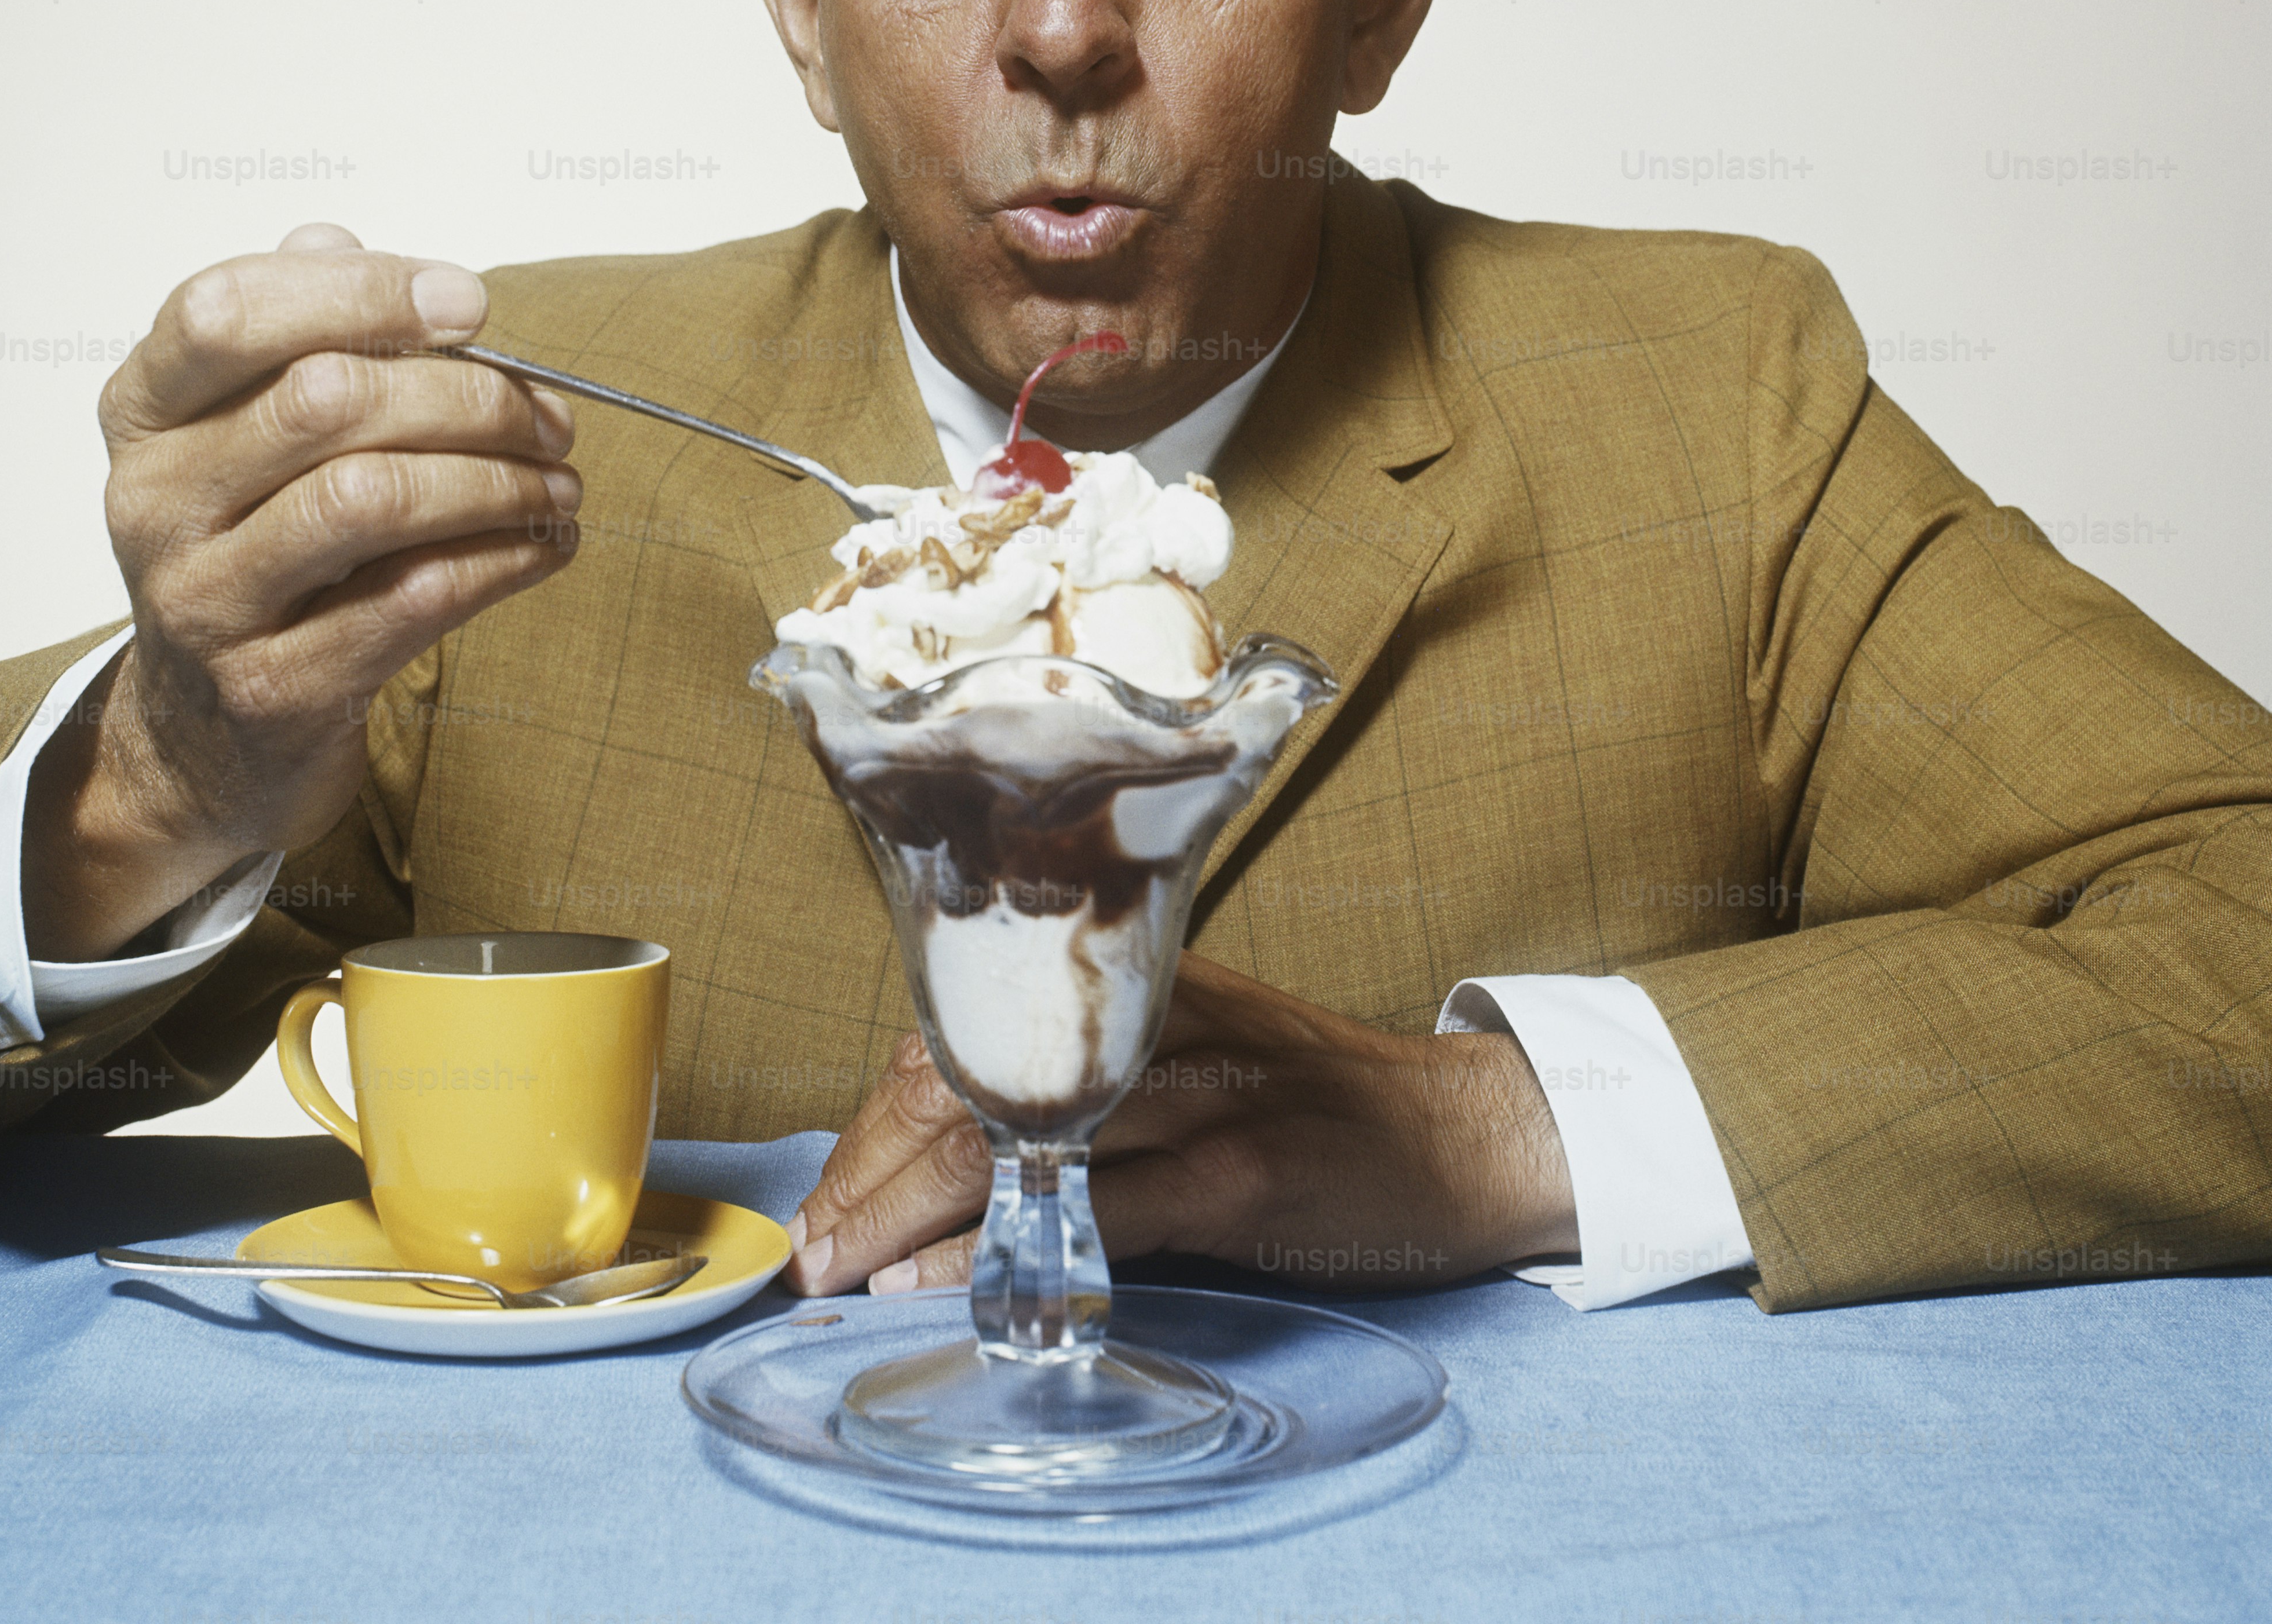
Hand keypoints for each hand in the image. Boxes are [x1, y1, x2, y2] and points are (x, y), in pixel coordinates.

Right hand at [21, 224, 580, 960]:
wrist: (208, 739)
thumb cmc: (258, 554)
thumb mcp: (250, 437)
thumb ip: (294, 333)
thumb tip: (337, 239)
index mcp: (145, 413)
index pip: (229, 310)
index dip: (362, 290)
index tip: (470, 304)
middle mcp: (154, 501)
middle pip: (327, 399)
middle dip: (469, 396)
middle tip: (552, 417)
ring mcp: (204, 600)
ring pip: (372, 497)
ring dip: (498, 481)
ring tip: (559, 485)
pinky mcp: (273, 687)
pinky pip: (414, 598)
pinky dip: (503, 560)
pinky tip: (544, 546)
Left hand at [784, 951, 1578, 1295]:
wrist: (1460, 1131)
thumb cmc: (1311, 1104)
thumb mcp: (1187, 1057)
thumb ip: (1084, 1080)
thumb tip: (941, 1139)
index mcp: (1129, 987)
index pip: (966, 1034)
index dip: (876, 1114)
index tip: (826, 1190)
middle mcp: (1153, 1020)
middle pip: (970, 1081)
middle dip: (871, 1169)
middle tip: (811, 1247)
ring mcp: (1203, 1090)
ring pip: (1017, 1137)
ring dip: (910, 1212)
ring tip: (844, 1270)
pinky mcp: (1247, 1168)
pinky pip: (1099, 1207)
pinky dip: (1008, 1247)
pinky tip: (943, 1284)